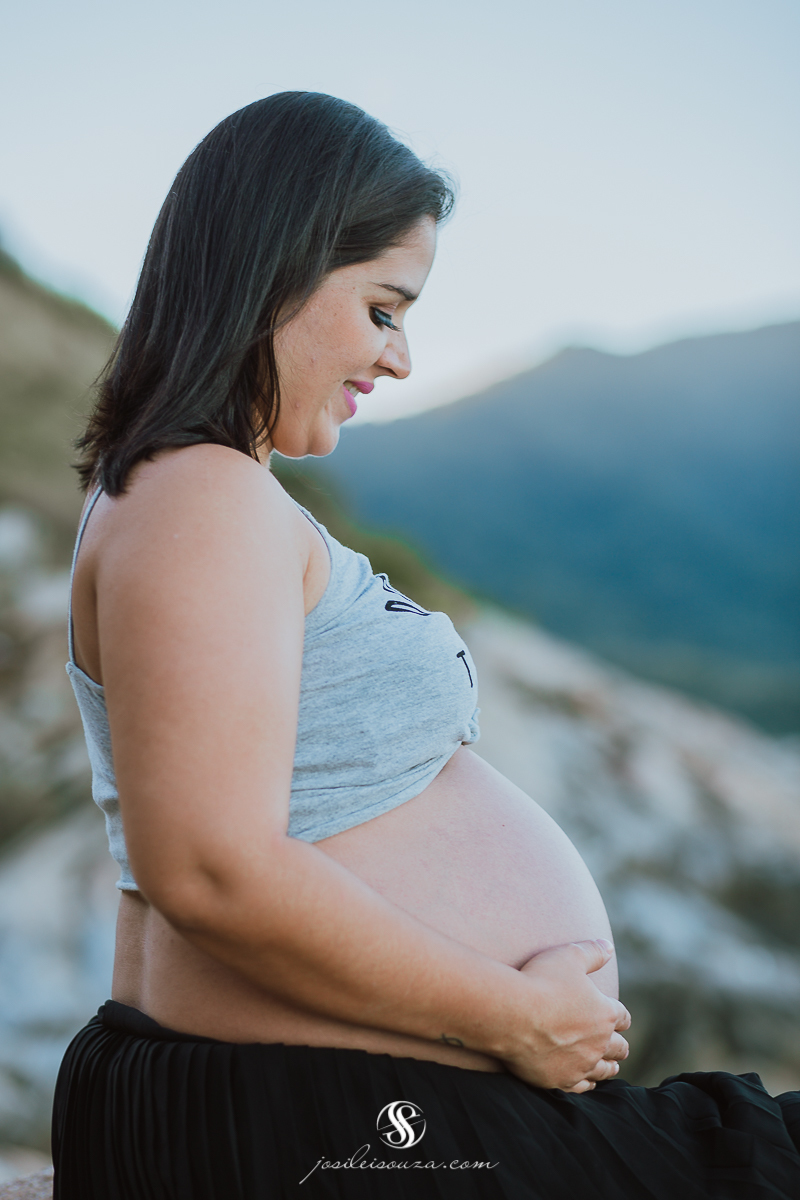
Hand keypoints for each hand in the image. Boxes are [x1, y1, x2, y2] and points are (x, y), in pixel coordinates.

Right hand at [501, 939, 629, 1092]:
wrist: (512, 1014)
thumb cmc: (541, 981)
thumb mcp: (569, 956)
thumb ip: (592, 952)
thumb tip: (609, 946)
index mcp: (605, 1013)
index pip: (623, 1016)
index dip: (621, 1015)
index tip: (618, 1017)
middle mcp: (599, 1043)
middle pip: (618, 1048)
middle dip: (619, 1045)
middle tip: (619, 1046)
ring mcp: (581, 1064)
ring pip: (603, 1070)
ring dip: (608, 1066)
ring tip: (611, 1066)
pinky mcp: (561, 1079)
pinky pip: (581, 1087)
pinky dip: (587, 1084)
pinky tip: (587, 1083)